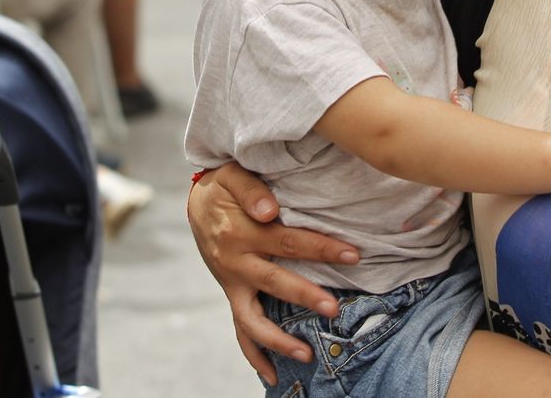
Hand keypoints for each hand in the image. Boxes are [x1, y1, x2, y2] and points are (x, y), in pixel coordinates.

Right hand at [188, 162, 360, 384]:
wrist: (198, 203)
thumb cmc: (224, 186)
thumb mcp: (232, 176)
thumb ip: (251, 190)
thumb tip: (270, 211)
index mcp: (240, 232)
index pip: (287, 241)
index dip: (321, 247)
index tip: (352, 254)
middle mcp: (235, 261)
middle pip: (274, 282)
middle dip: (305, 296)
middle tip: (334, 308)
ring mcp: (231, 283)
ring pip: (252, 319)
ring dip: (278, 340)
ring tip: (306, 355)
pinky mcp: (231, 295)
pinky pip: (241, 330)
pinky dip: (254, 354)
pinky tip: (272, 374)